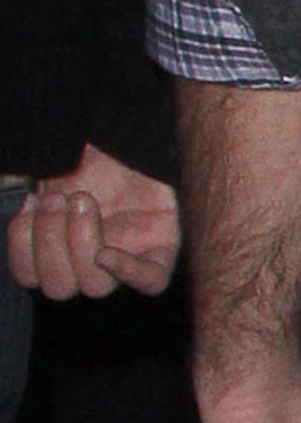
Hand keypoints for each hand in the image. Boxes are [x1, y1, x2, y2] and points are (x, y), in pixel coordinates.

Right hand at [9, 145, 181, 297]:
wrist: (131, 135)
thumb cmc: (86, 156)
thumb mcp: (42, 170)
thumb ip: (18, 191)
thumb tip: (12, 196)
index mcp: (56, 251)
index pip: (30, 276)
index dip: (22, 247)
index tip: (29, 203)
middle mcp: (89, 262)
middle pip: (59, 287)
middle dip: (49, 242)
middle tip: (57, 198)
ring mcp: (127, 259)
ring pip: (95, 286)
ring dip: (79, 244)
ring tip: (83, 201)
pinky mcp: (163, 250)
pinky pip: (152, 281)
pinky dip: (128, 272)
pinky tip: (106, 254)